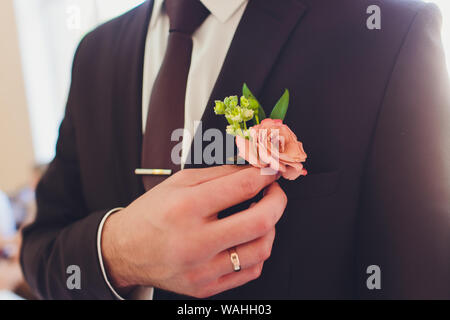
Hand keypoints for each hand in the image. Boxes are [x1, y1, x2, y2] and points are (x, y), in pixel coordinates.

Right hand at [101, 165, 286, 297]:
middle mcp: (194, 241)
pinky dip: (257, 251)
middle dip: (278, 200)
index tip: (272, 171)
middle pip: (260, 220)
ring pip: (261, 249)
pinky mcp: (206, 287)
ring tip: (260, 215)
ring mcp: (202, 269)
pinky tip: (248, 238)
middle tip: (274, 191)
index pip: (242, 187)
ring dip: (270, 227)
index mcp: (185, 208)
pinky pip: (250, 271)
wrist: (124, 251)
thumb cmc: (151, 214)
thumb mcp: (179, 183)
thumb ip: (220, 174)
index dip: (266, 175)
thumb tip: (254, 169)